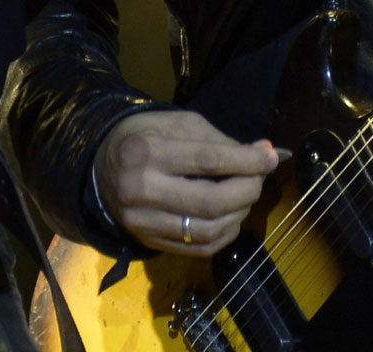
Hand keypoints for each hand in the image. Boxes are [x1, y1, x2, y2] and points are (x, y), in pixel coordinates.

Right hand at [94, 108, 281, 255]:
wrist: (102, 167)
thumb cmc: (145, 137)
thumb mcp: (177, 124)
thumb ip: (219, 141)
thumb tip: (263, 154)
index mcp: (146, 151)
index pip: (207, 161)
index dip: (246, 161)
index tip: (270, 157)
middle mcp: (141, 189)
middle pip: (210, 202)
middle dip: (247, 191)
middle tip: (259, 178)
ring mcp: (142, 221)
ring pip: (206, 230)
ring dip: (238, 215)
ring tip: (245, 197)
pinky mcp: (148, 241)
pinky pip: (197, 248)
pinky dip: (224, 235)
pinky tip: (230, 218)